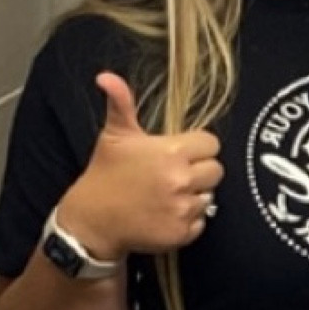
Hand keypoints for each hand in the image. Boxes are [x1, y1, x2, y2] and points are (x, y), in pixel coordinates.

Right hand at [57, 74, 223, 259]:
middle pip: (216, 170)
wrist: (92, 222)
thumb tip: (106, 76)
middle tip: (175, 175)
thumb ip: (120, 103)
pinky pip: (201, 222)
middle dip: (199, 171)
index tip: (181, 153)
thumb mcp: (114, 136)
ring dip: (194, 196)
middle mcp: (181, 180)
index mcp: (171, 152)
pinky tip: (166, 214)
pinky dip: (188, 220)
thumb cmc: (105, 175)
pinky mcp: (182, 234)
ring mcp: (183, 209)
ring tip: (169, 195)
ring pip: (209, 196)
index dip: (198, 148)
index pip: (211, 144)